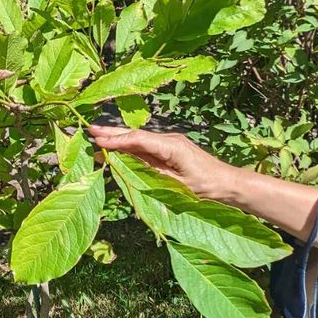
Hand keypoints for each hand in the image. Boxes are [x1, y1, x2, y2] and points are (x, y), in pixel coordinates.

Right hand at [87, 125, 233, 200]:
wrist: (228, 184)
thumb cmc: (207, 187)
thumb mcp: (176, 185)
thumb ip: (150, 174)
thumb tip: (125, 168)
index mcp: (172, 146)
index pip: (138, 140)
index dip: (116, 140)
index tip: (97, 140)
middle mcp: (169, 140)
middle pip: (136, 135)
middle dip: (112, 133)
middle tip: (89, 130)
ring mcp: (170, 143)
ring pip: (139, 140)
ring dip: (118, 138)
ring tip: (97, 136)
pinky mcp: (170, 150)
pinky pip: (145, 147)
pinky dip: (129, 146)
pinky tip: (116, 147)